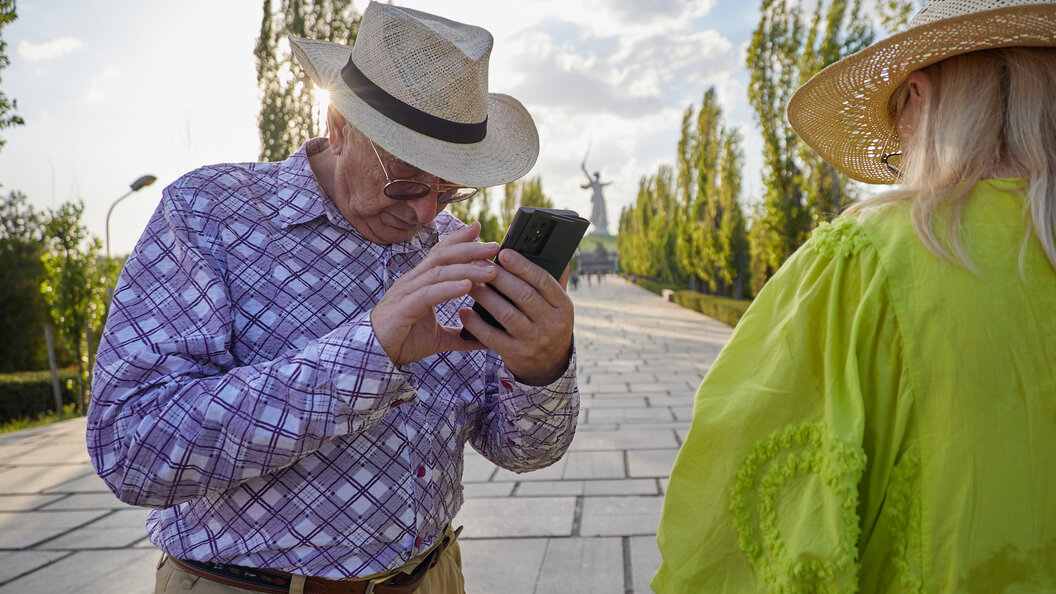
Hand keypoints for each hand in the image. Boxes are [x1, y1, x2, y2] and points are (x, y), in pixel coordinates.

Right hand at [371, 222, 499, 365]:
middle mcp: (414, 281)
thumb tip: (483, 339)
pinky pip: (429, 293)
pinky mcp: (404, 307)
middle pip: (443, 256)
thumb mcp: (439, 337)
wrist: (375, 355)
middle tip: (495, 245)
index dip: (460, 240)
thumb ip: (460, 335)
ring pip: (439, 272)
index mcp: (421, 282)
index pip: (441, 253)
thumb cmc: (403, 341)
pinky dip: (449, 288)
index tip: (480, 229)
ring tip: (490, 269)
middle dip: (470, 248)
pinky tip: (467, 285)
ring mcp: (407, 291)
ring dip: (467, 268)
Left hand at [458, 250, 573, 385]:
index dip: (522, 266)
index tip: (503, 253)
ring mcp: (534, 341)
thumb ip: (553, 280)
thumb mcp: (557, 306)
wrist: (548, 366)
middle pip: (523, 295)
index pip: (543, 281)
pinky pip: (492, 337)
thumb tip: (549, 248)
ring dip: (485, 297)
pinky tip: (464, 312)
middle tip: (478, 263)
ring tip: (469, 284)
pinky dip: (476, 324)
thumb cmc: (548, 325)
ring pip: (506, 314)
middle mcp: (552, 324)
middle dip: (499, 277)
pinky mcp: (516, 355)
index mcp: (563, 306)